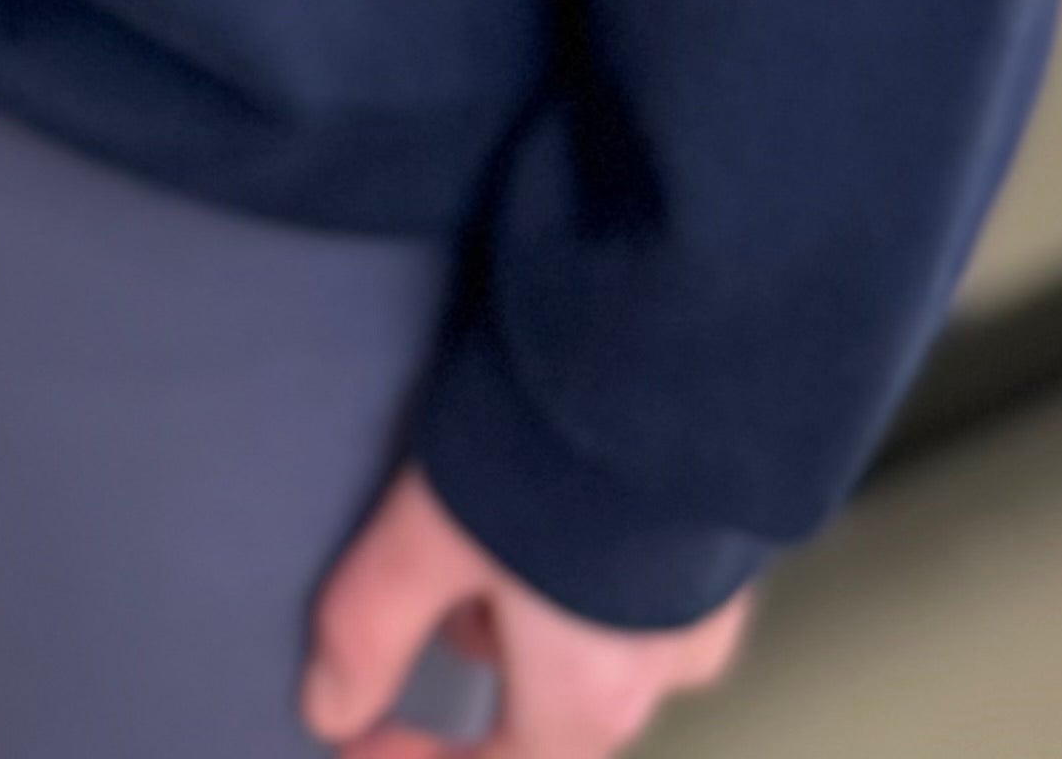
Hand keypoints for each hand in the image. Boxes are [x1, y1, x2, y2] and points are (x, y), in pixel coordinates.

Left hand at [302, 467, 754, 753]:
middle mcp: (664, 664)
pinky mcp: (732, 528)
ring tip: (495, 503)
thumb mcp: (430, 534)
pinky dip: (595, 545)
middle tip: (436, 569)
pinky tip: (569, 475)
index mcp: (592, 694)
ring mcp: (711, 597)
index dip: (418, 757)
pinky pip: (651, 567)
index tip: (364, 728)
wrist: (690, 343)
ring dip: (540, 592)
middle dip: (482, 644)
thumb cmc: (567, 448)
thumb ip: (371, 629)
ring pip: (603, 628)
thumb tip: (329, 703)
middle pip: (554, 694)